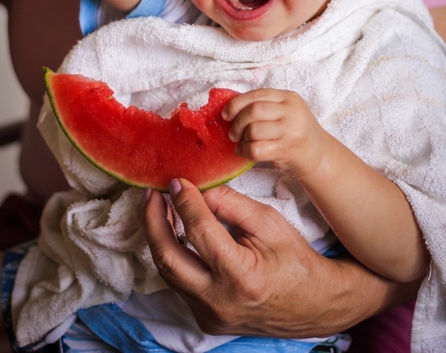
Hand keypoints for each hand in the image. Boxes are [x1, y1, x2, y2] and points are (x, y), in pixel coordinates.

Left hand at [144, 179, 416, 337]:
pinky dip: (173, 255)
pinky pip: (180, 284)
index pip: (199, 232)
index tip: (176, 180)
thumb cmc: (295, 259)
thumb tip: (196, 186)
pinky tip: (174, 233)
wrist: (314, 304)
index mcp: (241, 275)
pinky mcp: (206, 320)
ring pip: (169, 274)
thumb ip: (230, 204)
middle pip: (169, 258)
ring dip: (159, 238)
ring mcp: (210, 315)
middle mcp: (220, 301)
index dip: (184, 202)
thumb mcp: (268, 222)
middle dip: (153, 222)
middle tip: (152, 194)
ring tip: (159, 208)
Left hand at [223, 88, 325, 174]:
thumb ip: (265, 107)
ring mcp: (291, 130)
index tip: (225, 114)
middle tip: (233, 134)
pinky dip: (246, 151)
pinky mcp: (287, 149)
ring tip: (242, 144)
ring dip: (242, 139)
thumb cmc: (295, 133)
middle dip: (237, 123)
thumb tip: (230, 109)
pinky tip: (246, 152)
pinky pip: (256, 149)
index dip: (236, 103)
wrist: (319, 155)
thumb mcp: (285, 112)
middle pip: (253, 111)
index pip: (257, 94)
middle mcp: (291, 111)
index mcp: (288, 97)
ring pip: (254, 130)